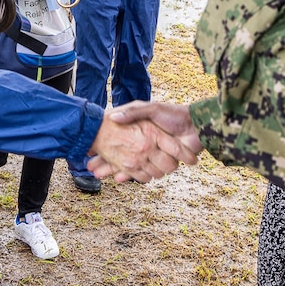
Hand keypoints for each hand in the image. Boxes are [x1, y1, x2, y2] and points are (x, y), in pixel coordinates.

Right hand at [86, 101, 200, 182]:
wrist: (196, 126)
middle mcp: (143, 144)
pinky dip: (130, 176)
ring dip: (113, 168)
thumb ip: (134, 112)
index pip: (117, 139)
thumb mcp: (150, 109)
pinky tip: (118, 177)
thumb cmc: (173, 115)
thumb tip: (114, 116)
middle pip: (119, 154)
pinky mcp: (159, 163)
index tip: (89, 149)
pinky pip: (141, 173)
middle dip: (103, 161)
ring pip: (127, 165)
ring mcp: (150, 154)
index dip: (104, 145)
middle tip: (89, 165)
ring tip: (96, 171)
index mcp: (140, 131)